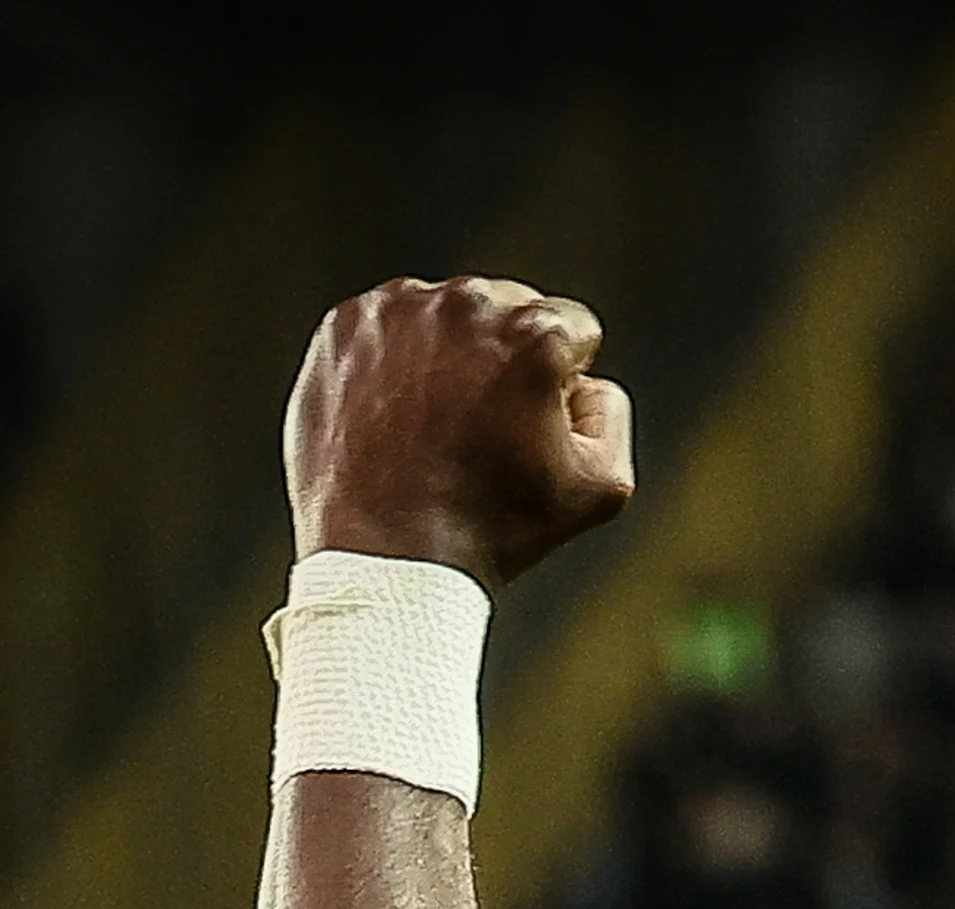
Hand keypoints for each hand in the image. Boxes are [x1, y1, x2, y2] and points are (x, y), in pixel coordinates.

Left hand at [283, 276, 635, 590]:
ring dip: (450, 355)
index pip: (573, 328)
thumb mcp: (602, 488)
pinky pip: (386, 328)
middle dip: (505, 358)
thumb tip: (580, 379)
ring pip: (446, 315)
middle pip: (508, 309)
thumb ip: (611, 410)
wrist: (387, 559)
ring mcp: (396, 309)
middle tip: (481, 430)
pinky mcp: (343, 327)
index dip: (562, 383)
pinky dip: (394, 361)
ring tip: (435, 427)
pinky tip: (396, 416)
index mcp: (535, 332)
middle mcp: (466, 304)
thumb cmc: (496, 530)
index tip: (531, 429)